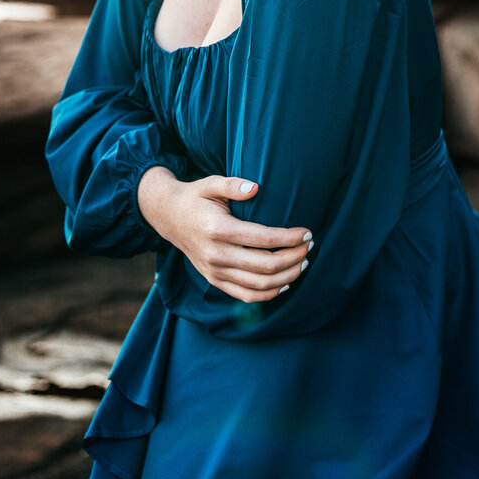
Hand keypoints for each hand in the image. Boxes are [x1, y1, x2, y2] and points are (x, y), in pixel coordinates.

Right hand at [137, 167, 312, 302]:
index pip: (263, 239)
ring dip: (287, 277)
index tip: (307, 232)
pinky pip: (246, 296)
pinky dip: (269, 294)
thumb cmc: (195, 197)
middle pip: (266, 266)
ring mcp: (215, 272)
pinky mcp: (214, 281)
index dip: (290, 238)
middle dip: (294, 258)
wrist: (168, 217)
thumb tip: (256, 187)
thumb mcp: (210, 183)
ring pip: (259, 286)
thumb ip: (233, 184)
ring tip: (303, 263)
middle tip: (310, 246)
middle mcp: (216, 255)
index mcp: (218, 229)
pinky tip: (285, 283)